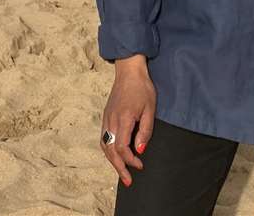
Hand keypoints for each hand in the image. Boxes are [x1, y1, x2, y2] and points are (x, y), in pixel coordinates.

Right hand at [101, 57, 155, 187]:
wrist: (128, 71)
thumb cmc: (142, 89)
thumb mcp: (150, 109)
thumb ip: (145, 131)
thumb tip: (140, 150)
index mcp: (123, 119)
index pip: (122, 147)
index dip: (130, 160)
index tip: (140, 166)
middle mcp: (111, 120)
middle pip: (110, 150)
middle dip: (119, 168)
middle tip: (128, 181)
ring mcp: (106, 118)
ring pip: (105, 145)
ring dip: (112, 161)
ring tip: (121, 172)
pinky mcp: (106, 116)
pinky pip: (104, 138)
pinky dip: (108, 150)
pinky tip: (115, 155)